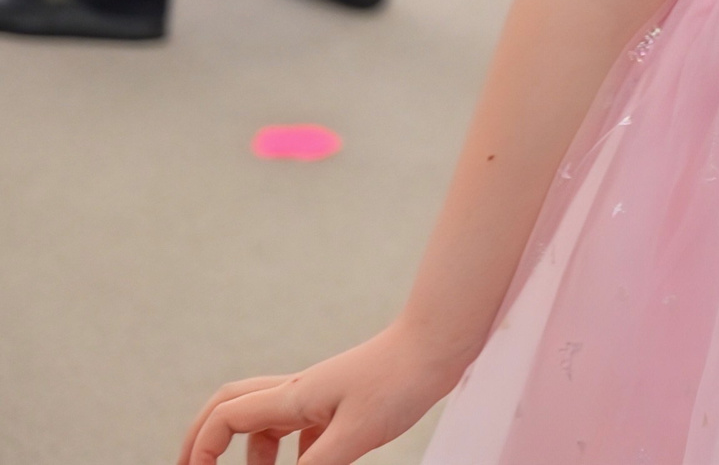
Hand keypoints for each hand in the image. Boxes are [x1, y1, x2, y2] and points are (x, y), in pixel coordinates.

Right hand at [180, 326, 461, 464]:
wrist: (441, 343)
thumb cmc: (400, 381)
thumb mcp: (354, 436)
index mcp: (292, 397)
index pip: (225, 419)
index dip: (201, 450)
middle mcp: (299, 391)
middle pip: (232, 405)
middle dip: (205, 438)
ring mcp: (322, 393)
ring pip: (269, 418)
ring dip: (254, 451)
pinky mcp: (345, 399)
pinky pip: (305, 426)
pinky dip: (295, 452)